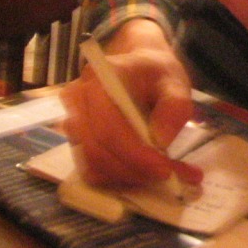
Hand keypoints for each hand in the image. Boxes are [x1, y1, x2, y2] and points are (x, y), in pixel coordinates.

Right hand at [61, 19, 202, 188]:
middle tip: (169, 174)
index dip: (134, 154)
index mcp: (100, 79)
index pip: (108, 127)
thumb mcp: (175, 82)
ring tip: (166, 172)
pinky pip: (93, 171)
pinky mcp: (77, 142)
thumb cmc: (155, 74)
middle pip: (97, 151)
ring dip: (130, 177)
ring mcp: (72, 122)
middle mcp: (77, 100)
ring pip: (93, 166)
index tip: (164, 169)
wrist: (139, 69)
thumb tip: (160, 139)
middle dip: (134, 170)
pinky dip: (122, 178)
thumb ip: (175, 106)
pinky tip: (147, 171)